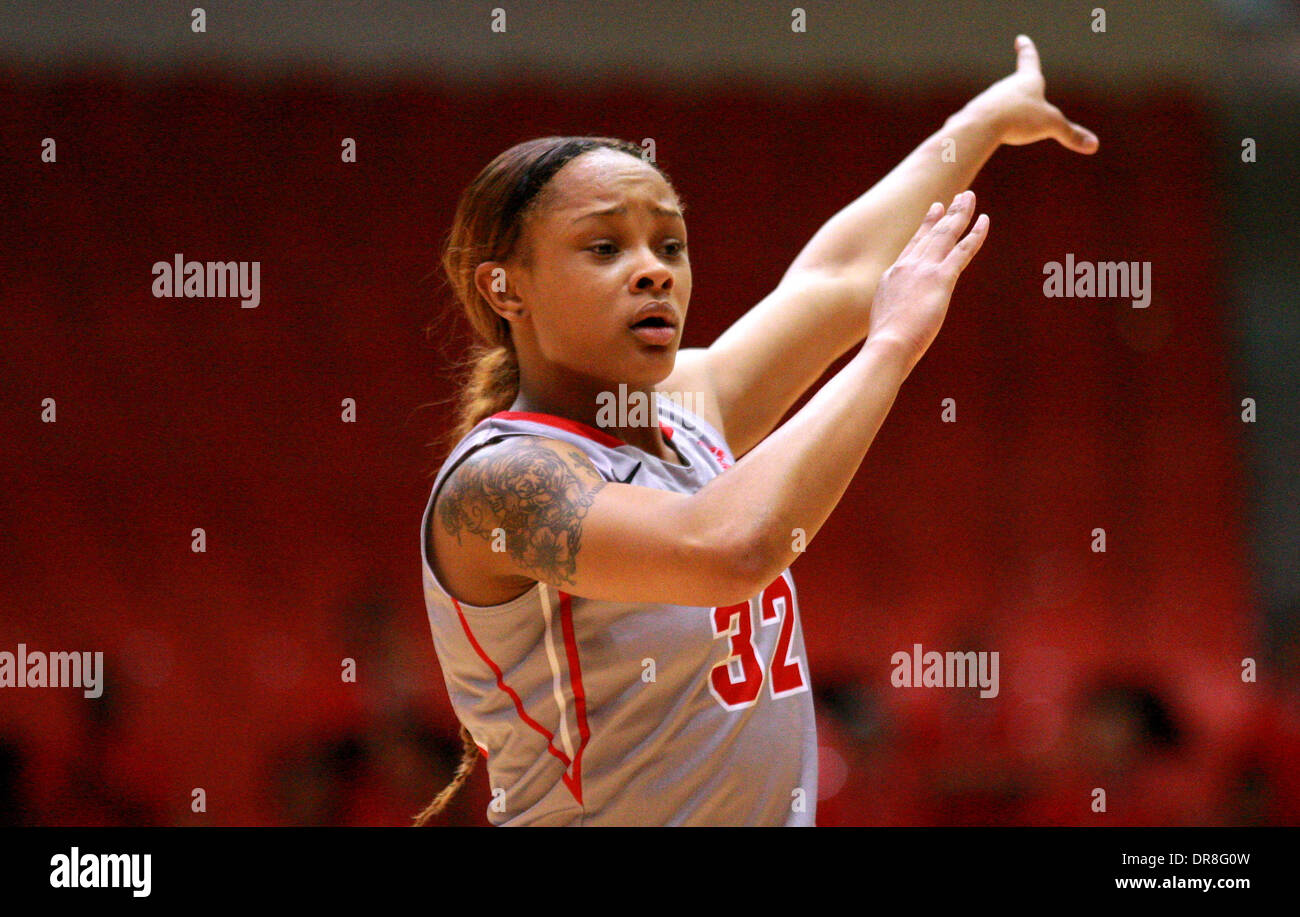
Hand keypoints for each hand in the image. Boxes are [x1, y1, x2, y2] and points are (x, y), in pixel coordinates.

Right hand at [865, 190, 987, 372]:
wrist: (887, 345)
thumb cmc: (884, 344)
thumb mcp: (884, 322)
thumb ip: (894, 313)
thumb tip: (895, 325)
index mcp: (892, 276)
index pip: (913, 245)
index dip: (926, 226)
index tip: (935, 210)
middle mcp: (907, 266)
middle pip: (931, 234)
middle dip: (946, 213)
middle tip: (957, 198)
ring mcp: (924, 270)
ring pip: (946, 235)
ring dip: (960, 214)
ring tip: (969, 197)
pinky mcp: (941, 278)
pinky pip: (962, 250)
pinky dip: (975, 234)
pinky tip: (984, 221)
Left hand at [968, 35, 1098, 153]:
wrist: (979, 127)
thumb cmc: (1018, 119)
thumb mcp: (1051, 126)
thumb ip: (1070, 134)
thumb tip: (1093, 145)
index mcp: (1027, 80)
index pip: (1029, 60)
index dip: (1027, 50)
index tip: (1020, 39)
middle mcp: (1005, 86)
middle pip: (1015, 87)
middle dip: (1020, 90)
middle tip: (1014, 91)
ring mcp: (988, 99)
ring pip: (1000, 105)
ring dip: (1006, 113)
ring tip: (1008, 125)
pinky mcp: (975, 116)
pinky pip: (986, 122)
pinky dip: (990, 128)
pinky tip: (985, 135)